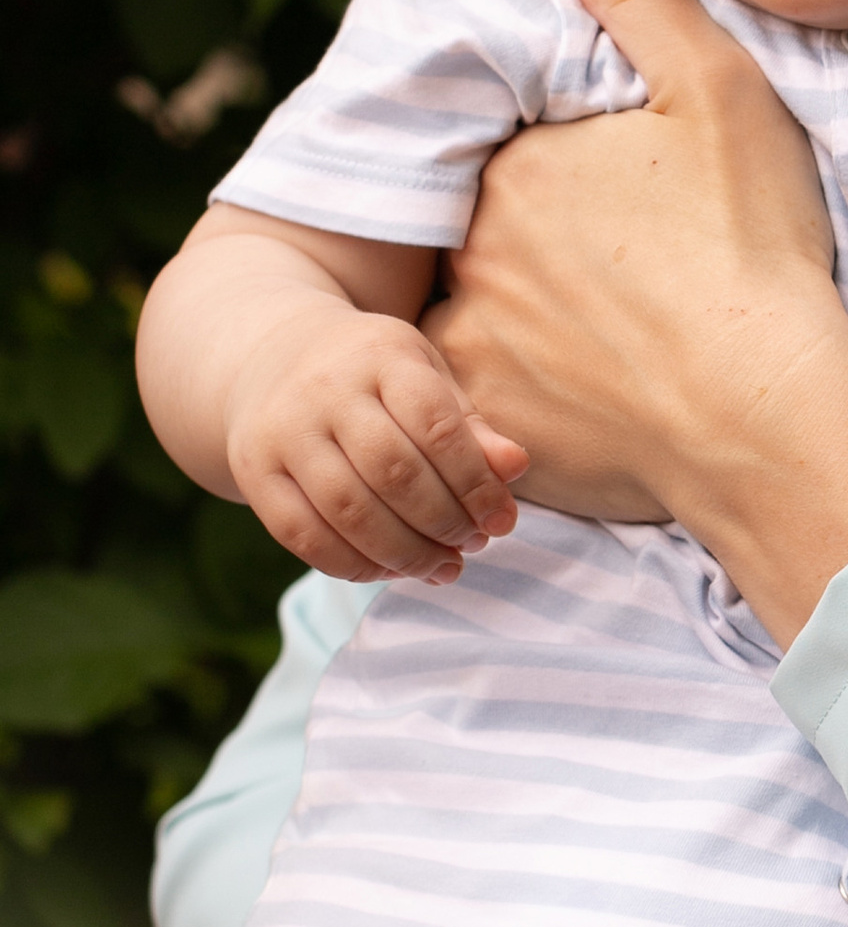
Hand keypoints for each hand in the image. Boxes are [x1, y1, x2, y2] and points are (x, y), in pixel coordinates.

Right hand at [227, 301, 526, 585]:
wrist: (272, 359)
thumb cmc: (373, 377)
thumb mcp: (425, 378)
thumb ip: (469, 426)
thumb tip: (514, 468)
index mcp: (381, 356)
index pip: (436, 426)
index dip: (475, 482)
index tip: (502, 521)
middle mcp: (325, 390)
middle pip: (393, 473)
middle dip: (444, 522)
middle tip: (473, 545)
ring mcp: (282, 432)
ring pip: (348, 510)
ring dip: (405, 553)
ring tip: (442, 567)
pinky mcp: (254, 472)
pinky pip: (302, 534)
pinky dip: (352, 565)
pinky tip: (389, 571)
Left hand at [422, 0, 847, 638]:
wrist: (766, 415)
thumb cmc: (754, 250)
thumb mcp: (719, 94)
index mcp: (517, 161)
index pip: (514, 151)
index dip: (569, 172)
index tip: (624, 204)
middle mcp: (470, 244)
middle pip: (488, 229)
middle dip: (540, 245)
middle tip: (625, 276)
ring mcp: (469, 335)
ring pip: (479, 310)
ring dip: (524, 319)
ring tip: (609, 340)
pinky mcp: (483, 417)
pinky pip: (474, 395)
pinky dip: (518, 391)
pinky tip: (585, 393)